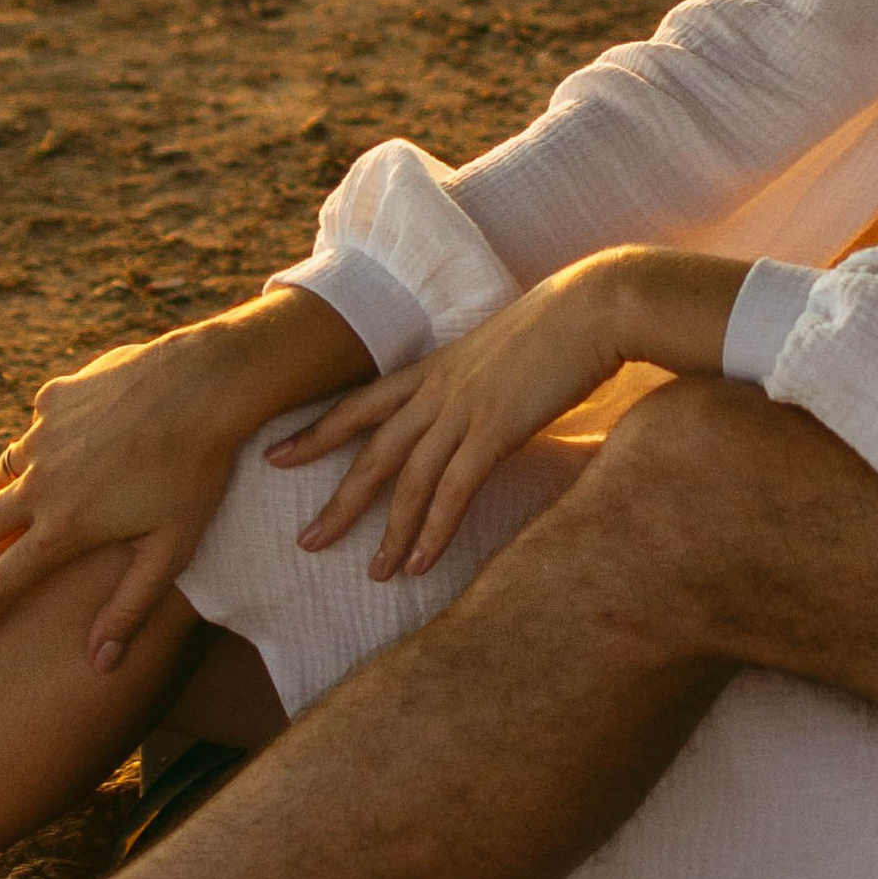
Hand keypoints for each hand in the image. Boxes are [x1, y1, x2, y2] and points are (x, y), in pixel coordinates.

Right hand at [0, 293, 369, 672]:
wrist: (207, 382)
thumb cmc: (199, 471)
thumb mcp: (173, 548)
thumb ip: (131, 606)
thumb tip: (100, 663)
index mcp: (64, 527)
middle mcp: (41, 482)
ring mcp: (44, 434)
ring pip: (7, 474)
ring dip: (0, 496)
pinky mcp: (57, 396)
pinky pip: (40, 428)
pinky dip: (47, 444)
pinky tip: (72, 444)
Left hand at [273, 259, 638, 579]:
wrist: (599, 303)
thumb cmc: (567, 321)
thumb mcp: (508, 346)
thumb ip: (484, 375)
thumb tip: (485, 398)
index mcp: (439, 365)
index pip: (363, 403)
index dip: (318, 431)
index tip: (277, 454)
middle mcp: (441, 388)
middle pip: (373, 451)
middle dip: (338, 501)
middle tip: (306, 542)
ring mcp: (466, 407)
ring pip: (409, 480)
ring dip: (389, 533)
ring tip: (376, 575)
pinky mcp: (497, 428)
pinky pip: (454, 489)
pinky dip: (434, 530)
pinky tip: (421, 563)